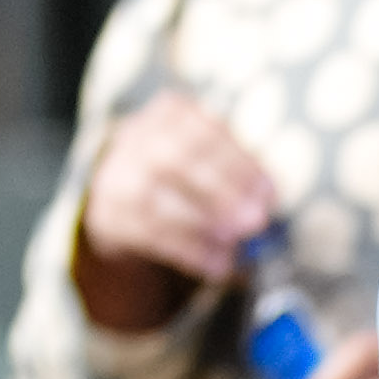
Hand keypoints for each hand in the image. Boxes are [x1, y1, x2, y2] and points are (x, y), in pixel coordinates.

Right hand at [76, 96, 283, 326]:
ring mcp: (118, 175)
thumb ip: (239, 178)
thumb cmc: (184, 178)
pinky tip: (216, 264)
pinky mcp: (109, 214)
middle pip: (176, 159)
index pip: (204, 131)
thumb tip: (266, 202)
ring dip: (202, 224)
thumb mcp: (210, 163)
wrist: (123, 199)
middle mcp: (138, 137)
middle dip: (220, 191)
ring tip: (236, 245)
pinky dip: (188, 250)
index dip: (239, 163)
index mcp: (171, 114)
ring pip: (157, 197)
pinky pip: (149, 233)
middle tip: (255, 221)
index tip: (269, 194)